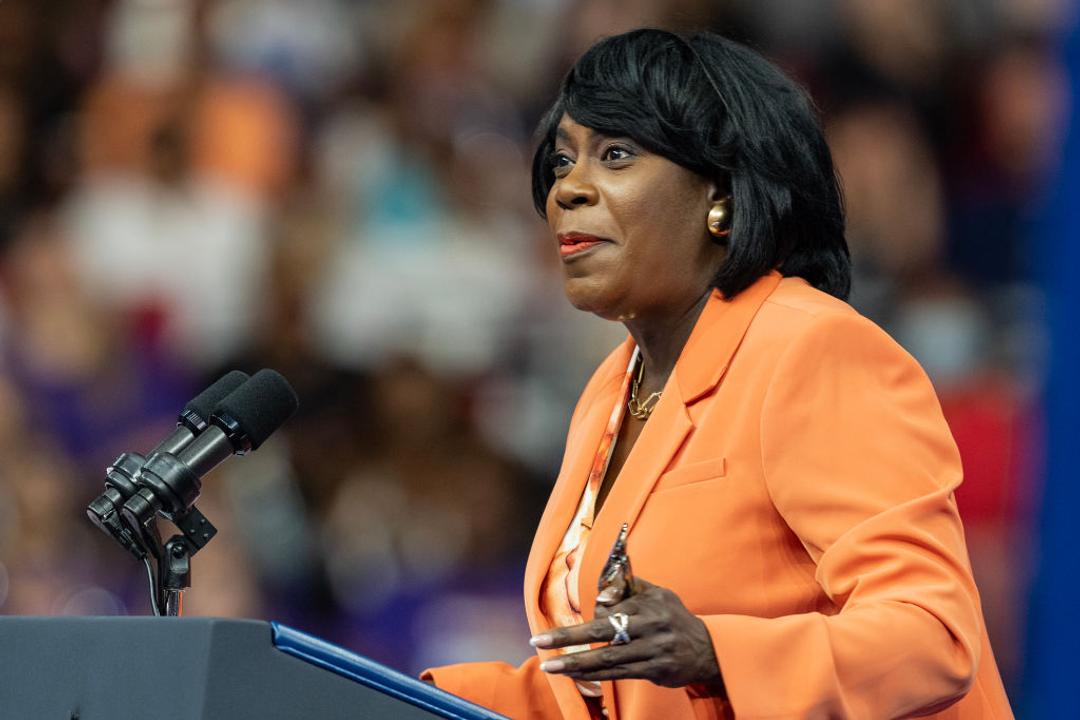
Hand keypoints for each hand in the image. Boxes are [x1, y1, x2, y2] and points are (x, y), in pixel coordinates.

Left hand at [531, 577, 724, 692]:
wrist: (708, 648)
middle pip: (603, 634)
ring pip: (608, 659)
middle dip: (568, 639)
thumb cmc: (675, 617)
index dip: (583, 621)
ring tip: (550, 666)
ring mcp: (654, 651)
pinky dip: (595, 675)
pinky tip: (575, 675)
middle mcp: (651, 627)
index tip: (559, 628)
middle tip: (539, 642)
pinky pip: (619, 674)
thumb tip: (602, 585)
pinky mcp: (656, 671)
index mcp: (649, 604)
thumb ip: (630, 587)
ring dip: (576, 664)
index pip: (609, 612)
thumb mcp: (659, 594)